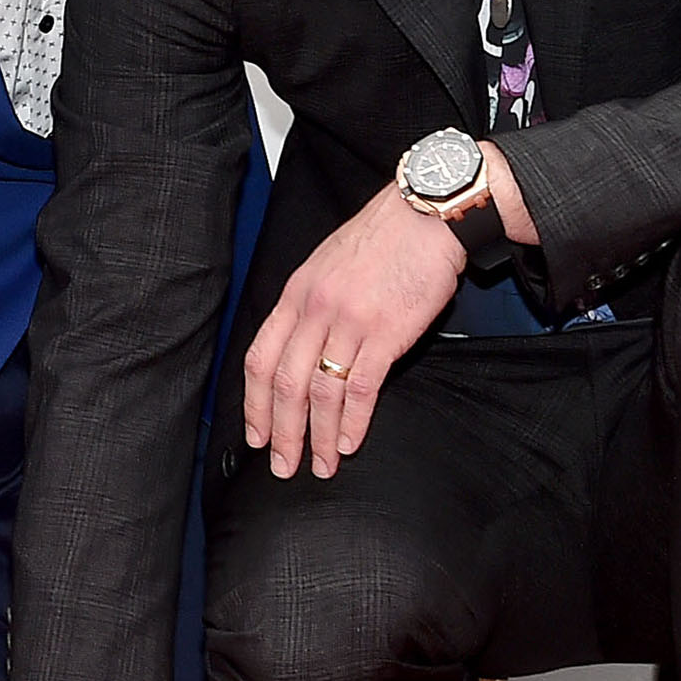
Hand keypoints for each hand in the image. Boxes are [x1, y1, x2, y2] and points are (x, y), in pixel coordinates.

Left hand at [239, 175, 467, 479]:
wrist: (426, 214)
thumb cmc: (382, 239)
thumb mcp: (326, 265)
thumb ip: (310, 306)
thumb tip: (300, 348)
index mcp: (295, 295)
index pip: (260, 358)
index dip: (254, 403)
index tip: (256, 434)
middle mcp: (315, 310)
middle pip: (284, 383)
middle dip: (281, 432)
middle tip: (283, 465)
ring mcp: (348, 322)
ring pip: (320, 392)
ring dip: (317, 436)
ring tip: (319, 465)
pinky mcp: (385, 332)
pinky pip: (360, 388)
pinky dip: (352, 422)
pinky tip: (349, 442)